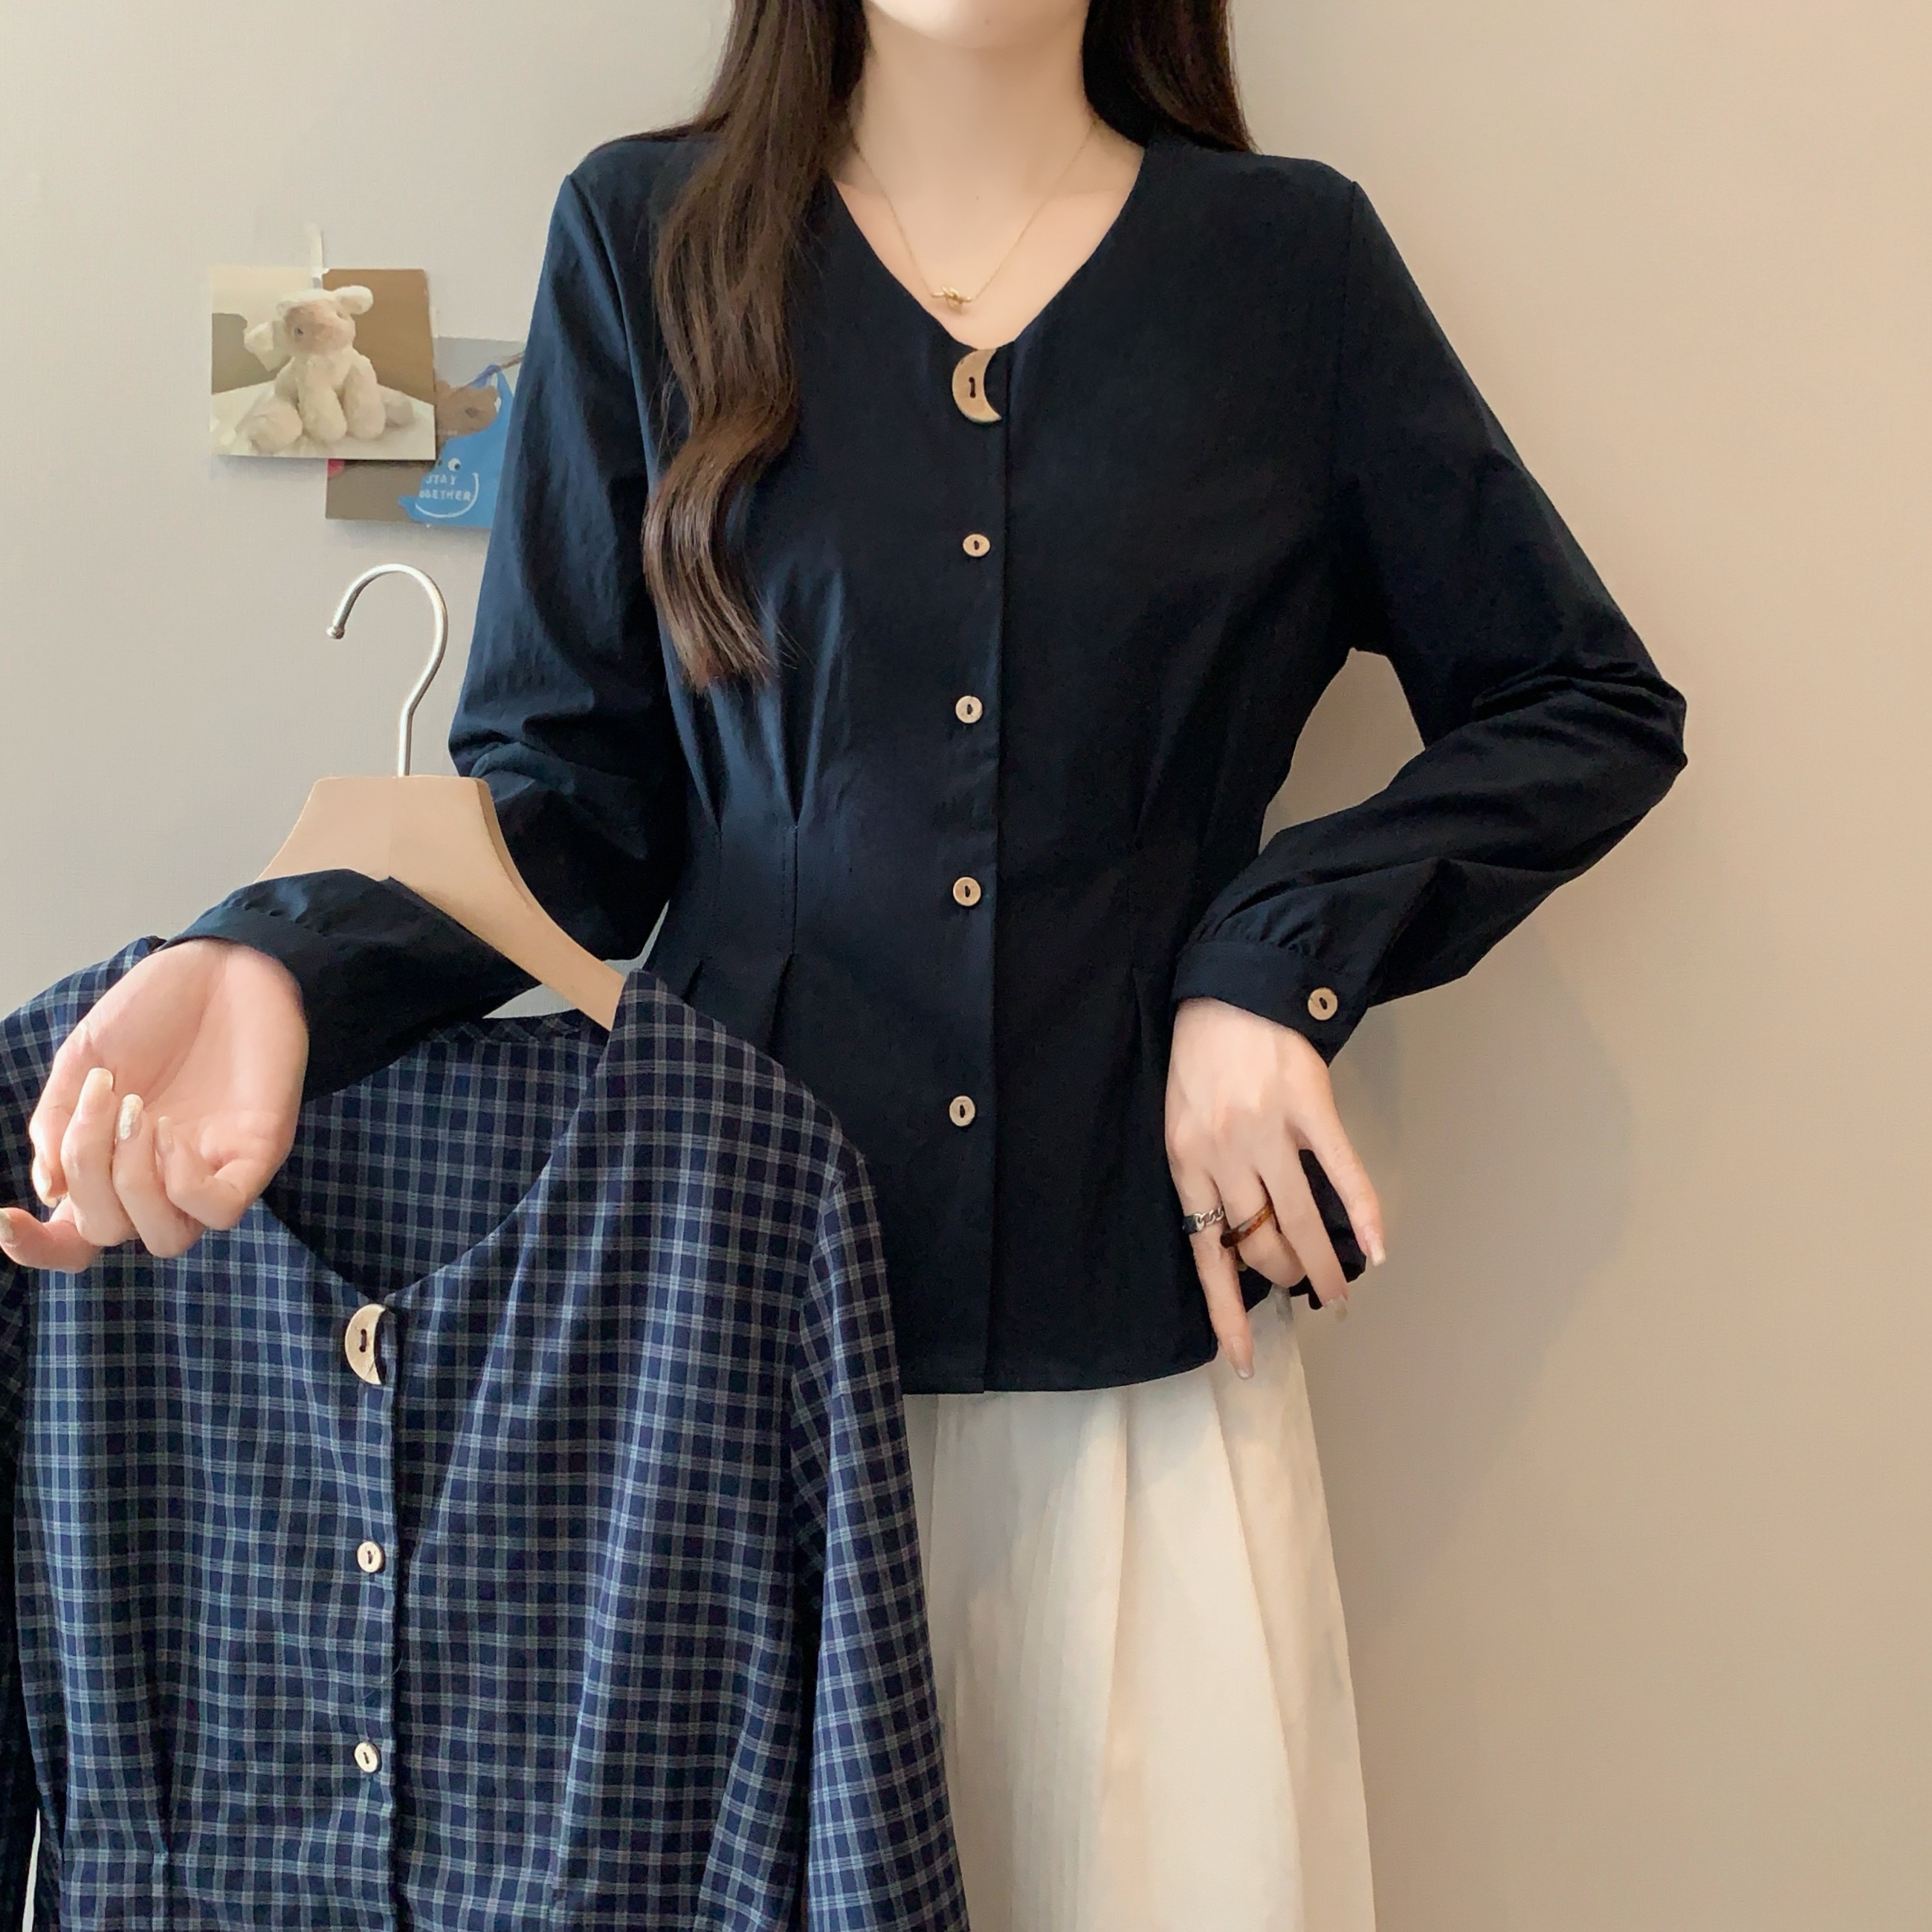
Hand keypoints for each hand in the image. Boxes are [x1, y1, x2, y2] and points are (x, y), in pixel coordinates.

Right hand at [0, 942, 307, 1272]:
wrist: (222, 965)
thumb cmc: (155, 1010)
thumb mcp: (86, 1062)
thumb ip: (57, 1126)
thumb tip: (49, 1193)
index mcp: (111, 1162)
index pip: (74, 1237)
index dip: (35, 1247)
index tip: (6, 1217)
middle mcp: (158, 1177)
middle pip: (109, 1231)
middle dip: (88, 1173)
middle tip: (105, 1098)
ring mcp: (209, 1169)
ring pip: (167, 1239)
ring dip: (135, 1185)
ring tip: (141, 1115)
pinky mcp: (257, 1154)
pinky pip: (222, 1211)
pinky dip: (186, 1185)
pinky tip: (172, 1133)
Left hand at [1165, 996, 1384, 1376]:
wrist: (1231, 987)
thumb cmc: (1202, 1055)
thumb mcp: (1181, 1118)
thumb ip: (1204, 1173)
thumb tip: (1235, 1235)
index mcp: (1186, 1161)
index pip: (1206, 1255)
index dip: (1227, 1312)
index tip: (1243, 1359)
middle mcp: (1224, 1153)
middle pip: (1259, 1243)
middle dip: (1285, 1276)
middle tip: (1306, 1287)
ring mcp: (1268, 1131)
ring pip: (1300, 1220)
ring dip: (1325, 1265)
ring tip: (1340, 1291)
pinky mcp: (1310, 1106)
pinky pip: (1342, 1171)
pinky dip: (1364, 1214)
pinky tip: (1377, 1250)